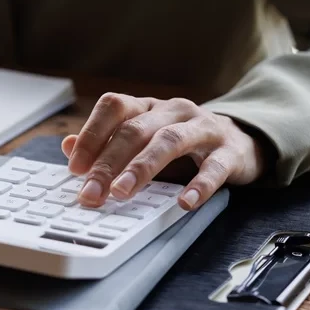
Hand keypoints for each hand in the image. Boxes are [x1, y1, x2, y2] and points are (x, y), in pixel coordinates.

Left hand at [62, 94, 265, 210]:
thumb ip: (107, 144)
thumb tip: (67, 146)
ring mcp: (203, 128)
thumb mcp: (144, 140)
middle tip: (92, 192)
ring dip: (142, 168)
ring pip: (169, 141)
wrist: (241, 142)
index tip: (75, 166)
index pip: (114, 107)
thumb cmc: (183, 143)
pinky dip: (199, 185)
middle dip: (109, 162)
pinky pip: (214, 167)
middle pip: (136, 130)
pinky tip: (184, 202)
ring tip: (123, 193)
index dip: (91, 134)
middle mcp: (174, 111)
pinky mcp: (230, 151)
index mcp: (149, 107)